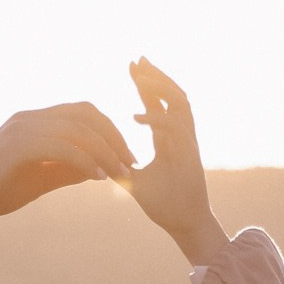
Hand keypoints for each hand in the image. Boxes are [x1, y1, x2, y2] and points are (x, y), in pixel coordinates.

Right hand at [0, 101, 134, 219]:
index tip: (127, 157)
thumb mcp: (41, 179)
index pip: (83, 112)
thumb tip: (101, 169)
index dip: (110, 130)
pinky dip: (84, 161)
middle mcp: (31, 117)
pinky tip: (97, 178)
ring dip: (104, 151)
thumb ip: (69, 169)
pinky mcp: (18, 145)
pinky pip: (61, 147)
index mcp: (36, 121)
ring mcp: (23, 128)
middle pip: (86, 114)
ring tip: (119, 173)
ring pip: (77, 129)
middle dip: (114, 137)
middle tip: (130, 164)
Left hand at [124, 58, 227, 262]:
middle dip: (155, 75)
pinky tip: (135, 117)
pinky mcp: (190, 154)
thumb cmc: (163, 203)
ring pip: (180, 102)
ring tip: (140, 78)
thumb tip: (93, 159)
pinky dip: (156, 120)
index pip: (158, 102)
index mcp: (168, 137)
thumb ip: (117, 165)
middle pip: (173, 93)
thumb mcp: (133, 180)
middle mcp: (181, 134)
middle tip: (137, 60)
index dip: (146, 83)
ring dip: (160, 88)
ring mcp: (188, 142)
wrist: (182, 223)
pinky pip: (174, 128)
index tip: (131, 66)